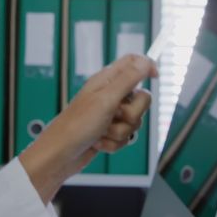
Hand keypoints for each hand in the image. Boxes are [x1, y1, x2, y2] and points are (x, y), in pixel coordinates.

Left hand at [19, 54, 155, 202]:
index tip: (155, 78)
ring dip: (120, 132)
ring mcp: (109, 115)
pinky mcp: (109, 132)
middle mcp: (109, 95)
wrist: (60, 156)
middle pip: (142, 98)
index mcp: (107, 80)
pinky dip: (114, 144)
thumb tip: (145, 60)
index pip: (133, 62)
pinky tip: (98, 143)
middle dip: (133, 113)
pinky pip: (126, 137)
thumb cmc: (77, 125)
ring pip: (135, 121)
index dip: (147, 66)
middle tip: (114, 115)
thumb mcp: (106, 99)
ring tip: (101, 132)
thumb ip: (128, 79)